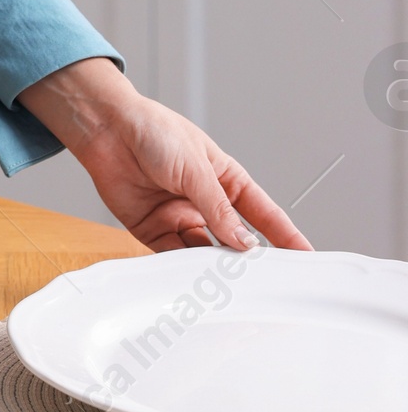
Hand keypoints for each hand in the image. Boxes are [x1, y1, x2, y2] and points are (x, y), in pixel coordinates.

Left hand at [18, 59, 312, 253]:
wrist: (106, 129)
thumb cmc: (154, 132)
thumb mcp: (195, 168)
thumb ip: (218, 208)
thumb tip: (243, 242)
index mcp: (225, 180)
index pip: (263, 213)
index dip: (285, 235)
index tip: (305, 257)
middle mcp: (205, 202)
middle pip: (235, 239)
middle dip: (250, 260)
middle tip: (267, 282)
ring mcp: (180, 216)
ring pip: (206, 252)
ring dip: (215, 267)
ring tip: (229, 282)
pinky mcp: (153, 229)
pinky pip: (174, 255)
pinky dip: (183, 268)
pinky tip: (194, 276)